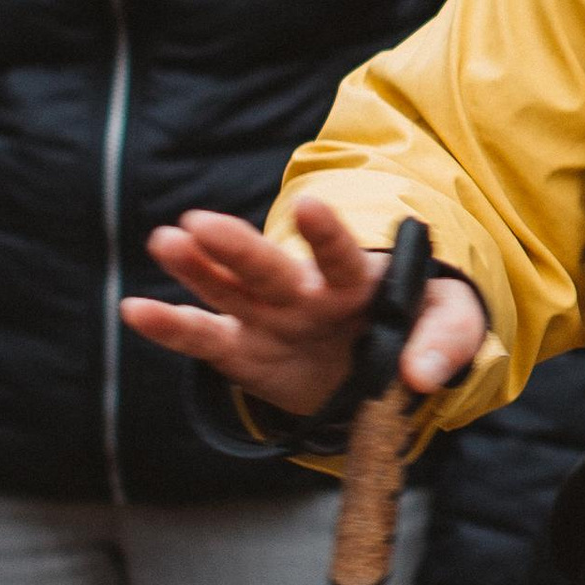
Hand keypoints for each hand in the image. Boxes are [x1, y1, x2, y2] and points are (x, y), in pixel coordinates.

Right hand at [124, 197, 487, 415]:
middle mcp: (302, 292)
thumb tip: (419, 377)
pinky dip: (170, 325)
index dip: (326, 235)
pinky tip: (135, 309)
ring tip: (165, 241)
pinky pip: (203, 337)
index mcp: (356, 281)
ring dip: (196, 267)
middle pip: (267, 268)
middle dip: (237, 248)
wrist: (379, 360)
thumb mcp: (450, 325)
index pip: (340, 255)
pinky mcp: (241, 349)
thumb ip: (442, 344)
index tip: (308, 207)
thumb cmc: (416, 327)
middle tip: (201, 223)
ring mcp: (266, 317)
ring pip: (227, 289)